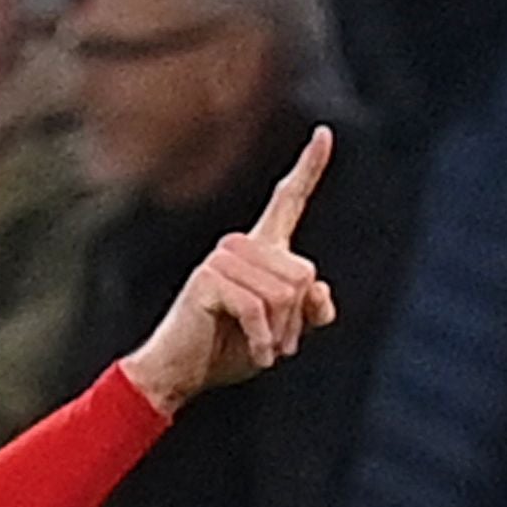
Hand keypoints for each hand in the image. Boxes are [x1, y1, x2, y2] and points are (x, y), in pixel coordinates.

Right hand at [120, 127, 335, 410]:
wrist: (181, 373)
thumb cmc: (228, 349)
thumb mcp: (282, 332)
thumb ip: (308, 309)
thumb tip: (319, 293)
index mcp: (260, 249)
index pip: (288, 201)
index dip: (308, 168)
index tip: (324, 133)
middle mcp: (241, 245)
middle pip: (302, 273)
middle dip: (297, 321)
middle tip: (275, 344)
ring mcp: (222, 258)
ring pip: (284, 294)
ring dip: (280, 335)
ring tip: (260, 348)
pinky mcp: (208, 278)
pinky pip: (258, 309)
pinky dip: (262, 341)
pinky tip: (255, 355)